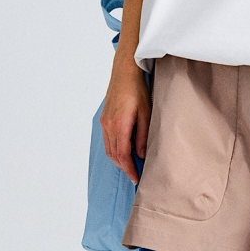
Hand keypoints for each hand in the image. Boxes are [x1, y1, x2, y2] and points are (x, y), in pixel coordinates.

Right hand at [100, 58, 151, 184]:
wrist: (124, 72)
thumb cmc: (137, 90)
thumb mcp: (146, 113)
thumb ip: (142, 135)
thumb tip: (141, 154)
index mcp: (120, 125)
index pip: (123, 155)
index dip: (129, 169)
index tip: (136, 178)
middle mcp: (108, 125)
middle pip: (114, 155)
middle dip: (124, 168)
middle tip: (134, 176)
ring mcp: (104, 122)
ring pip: (109, 149)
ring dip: (118, 160)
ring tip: (130, 167)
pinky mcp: (103, 119)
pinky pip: (107, 140)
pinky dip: (114, 150)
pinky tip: (123, 152)